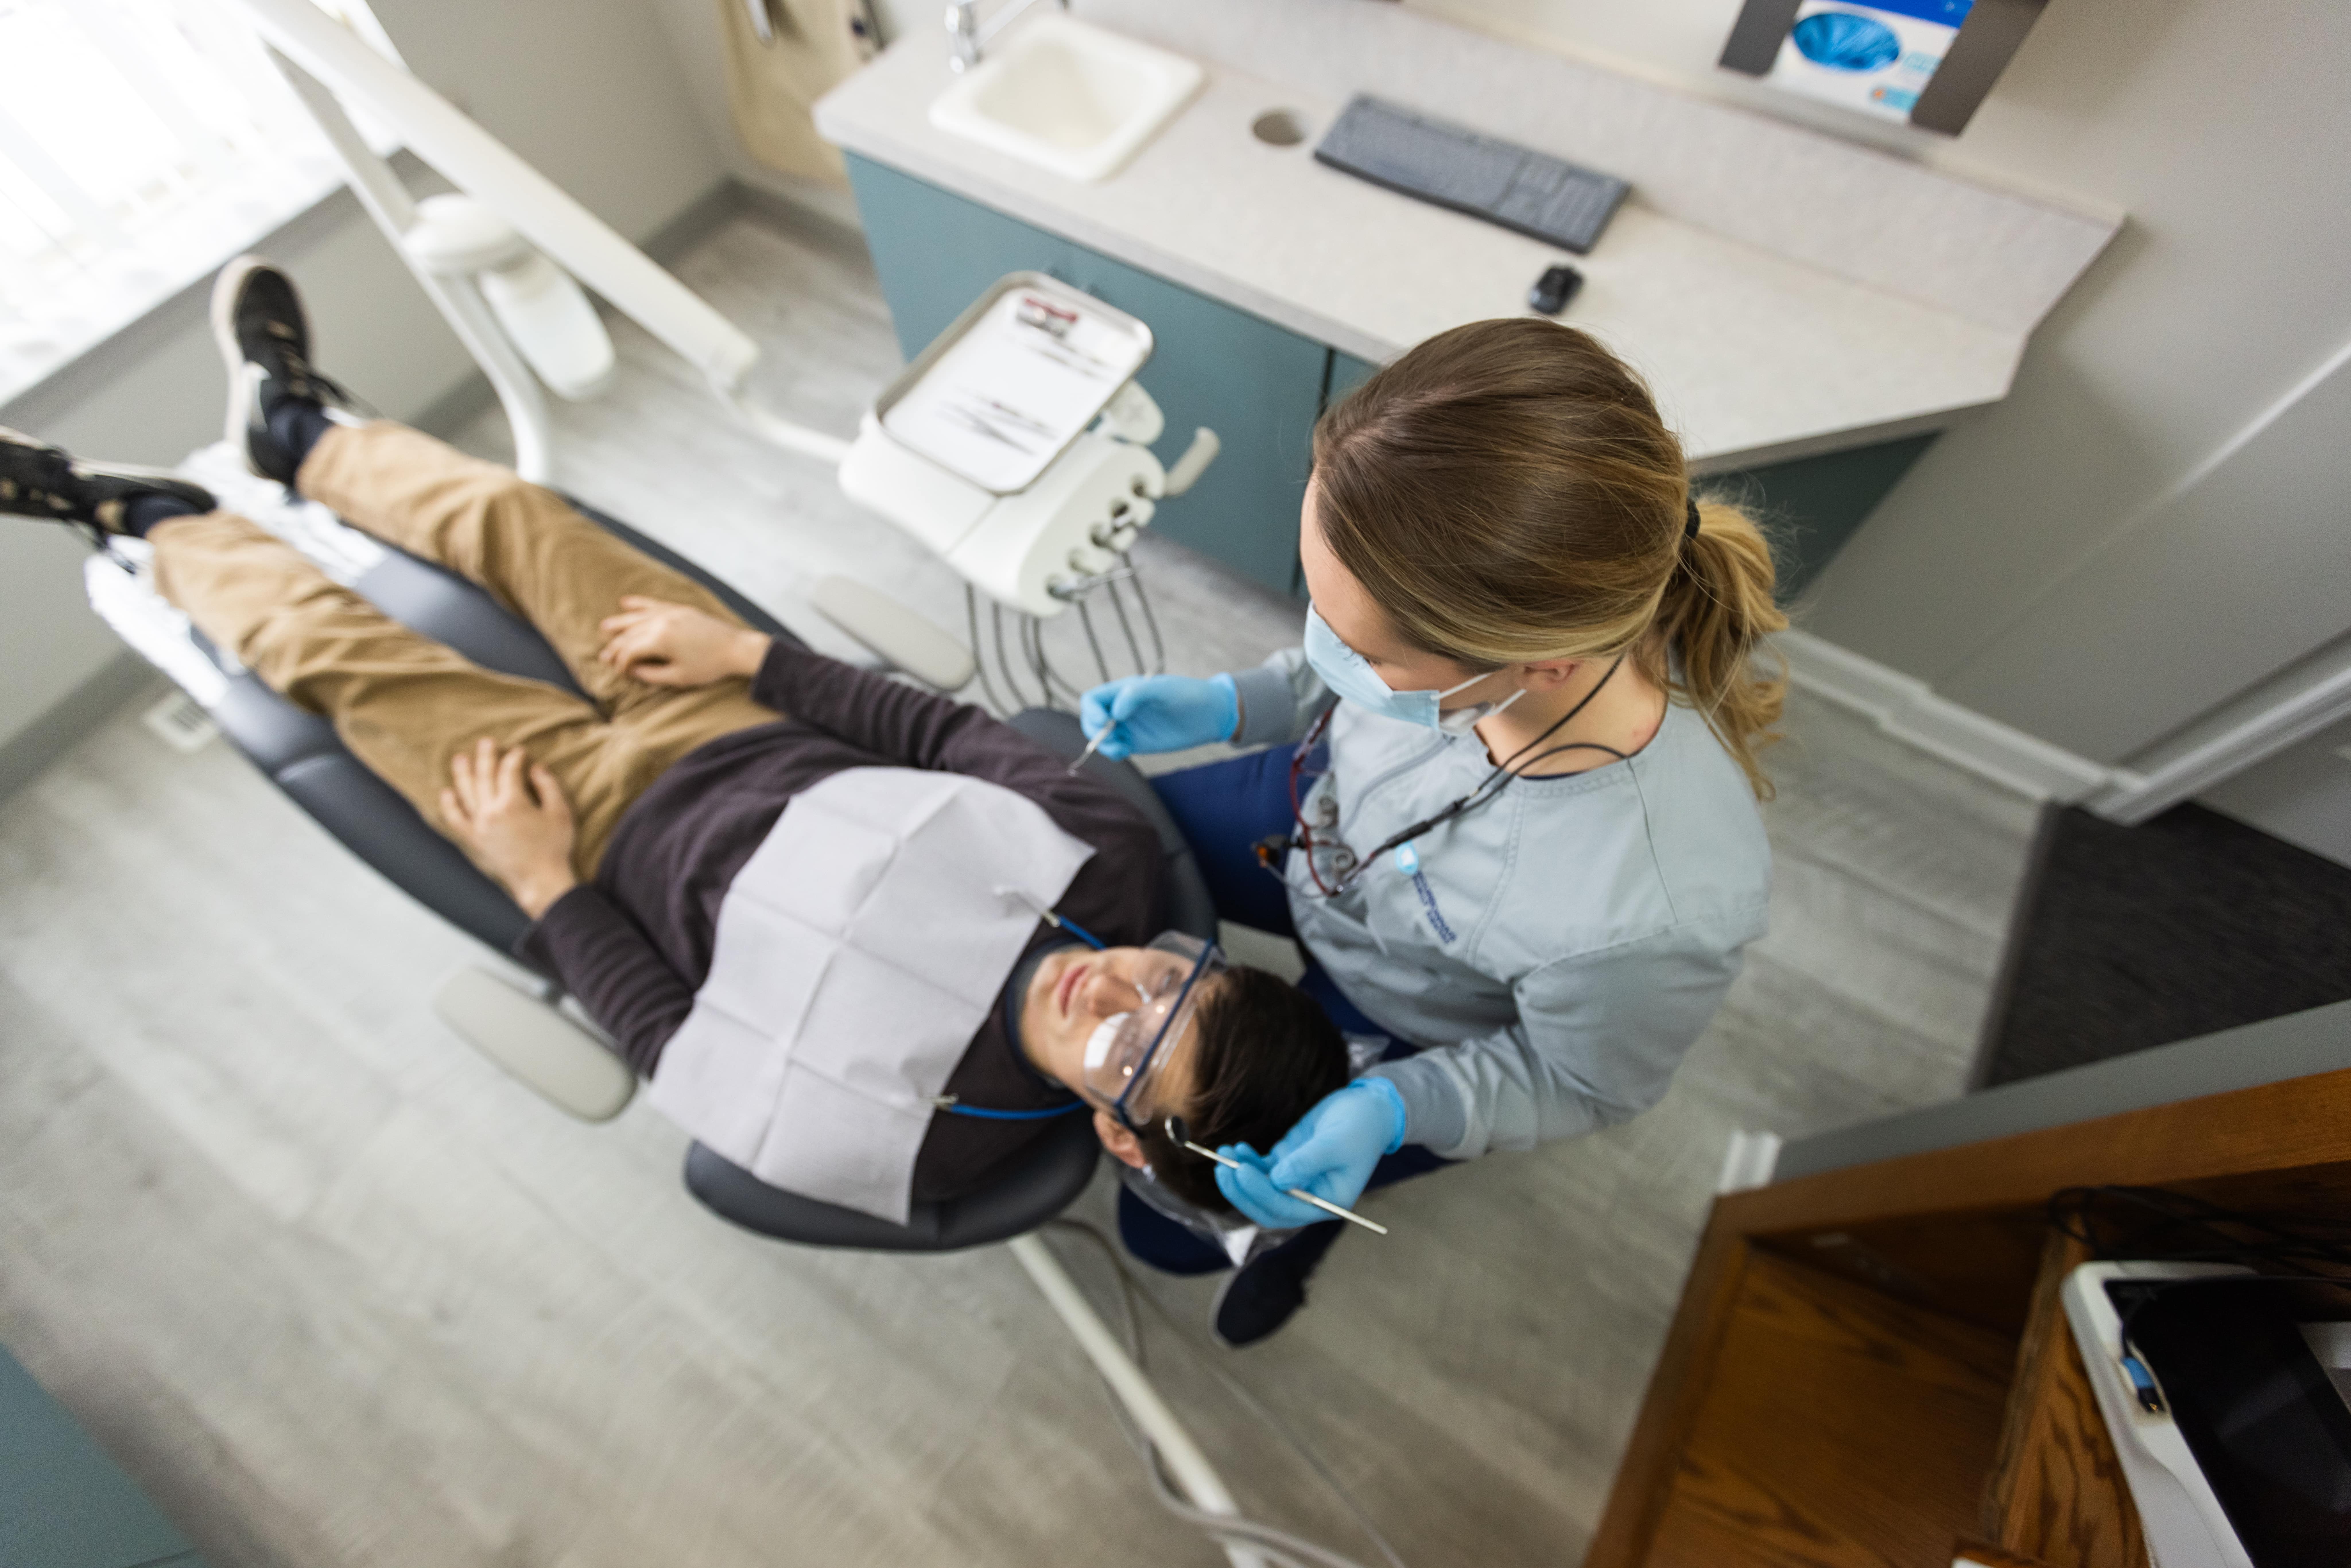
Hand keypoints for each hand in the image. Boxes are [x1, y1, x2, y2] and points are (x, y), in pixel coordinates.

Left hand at [439, 738, 577, 916]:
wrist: (540, 881)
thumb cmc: (554, 847)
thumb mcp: (560, 813)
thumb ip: (548, 786)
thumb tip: (536, 768)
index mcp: (513, 803)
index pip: (509, 771)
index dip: (514, 758)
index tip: (520, 751)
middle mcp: (491, 811)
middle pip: (485, 776)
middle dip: (486, 756)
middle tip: (486, 741)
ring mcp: (479, 826)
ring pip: (466, 793)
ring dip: (462, 773)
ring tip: (460, 758)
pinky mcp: (474, 840)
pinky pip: (456, 819)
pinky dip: (449, 805)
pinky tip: (446, 793)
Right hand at [597, 596, 766, 687]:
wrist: (736, 649)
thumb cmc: (709, 667)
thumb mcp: (678, 678)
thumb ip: (650, 675)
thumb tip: (631, 671)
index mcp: (660, 639)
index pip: (630, 650)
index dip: (621, 663)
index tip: (618, 672)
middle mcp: (662, 621)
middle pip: (630, 633)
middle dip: (615, 645)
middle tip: (603, 655)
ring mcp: (671, 612)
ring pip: (638, 616)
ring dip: (620, 622)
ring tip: (604, 627)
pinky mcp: (680, 609)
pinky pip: (654, 604)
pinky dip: (639, 603)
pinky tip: (625, 601)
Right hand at [1078, 674, 1238, 758]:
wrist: (1210, 715)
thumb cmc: (1188, 695)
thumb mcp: (1163, 690)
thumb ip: (1136, 695)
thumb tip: (1115, 712)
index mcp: (1124, 691)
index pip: (1093, 699)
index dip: (1092, 711)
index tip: (1105, 722)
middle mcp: (1122, 708)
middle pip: (1092, 720)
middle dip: (1094, 730)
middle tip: (1111, 737)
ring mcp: (1129, 726)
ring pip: (1101, 737)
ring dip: (1103, 744)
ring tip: (1120, 748)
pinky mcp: (1137, 743)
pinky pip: (1116, 749)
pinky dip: (1113, 752)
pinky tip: (1125, 752)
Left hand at [1212, 1078, 1406, 1227]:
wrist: (1368, 1109)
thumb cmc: (1359, 1126)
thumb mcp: (1335, 1143)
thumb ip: (1306, 1162)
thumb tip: (1275, 1180)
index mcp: (1327, 1202)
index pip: (1286, 1209)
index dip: (1260, 1194)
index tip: (1241, 1172)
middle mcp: (1310, 1198)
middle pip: (1268, 1206)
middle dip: (1243, 1191)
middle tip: (1223, 1170)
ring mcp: (1297, 1182)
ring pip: (1261, 1190)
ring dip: (1241, 1175)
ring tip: (1225, 1153)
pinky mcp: (1289, 1164)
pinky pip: (1263, 1171)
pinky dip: (1248, 1162)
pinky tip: (1237, 1148)